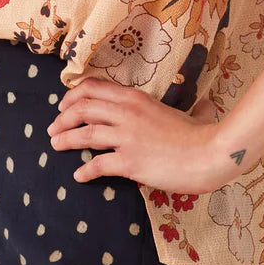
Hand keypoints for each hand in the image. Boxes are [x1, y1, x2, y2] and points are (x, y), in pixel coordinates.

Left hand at [46, 77, 232, 194]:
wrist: (209, 154)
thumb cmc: (200, 134)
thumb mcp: (177, 110)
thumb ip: (168, 108)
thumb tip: (198, 107)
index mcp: (135, 98)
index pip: (93, 88)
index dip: (73, 96)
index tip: (65, 105)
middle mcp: (126, 113)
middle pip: (82, 109)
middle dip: (63, 118)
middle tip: (54, 127)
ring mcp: (126, 137)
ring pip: (84, 134)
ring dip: (66, 139)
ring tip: (56, 145)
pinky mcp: (129, 162)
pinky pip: (98, 165)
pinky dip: (85, 170)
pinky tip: (79, 175)